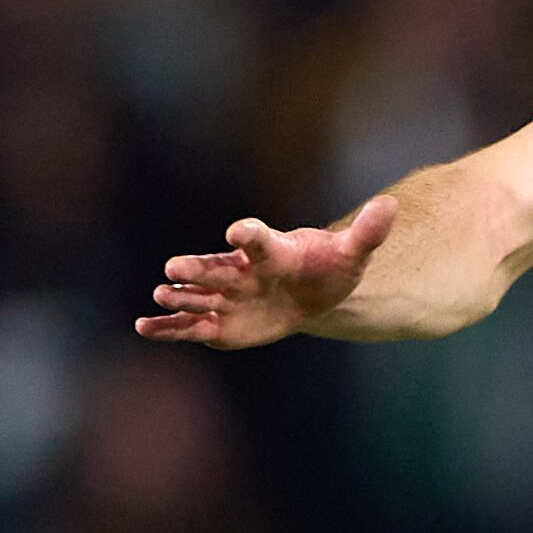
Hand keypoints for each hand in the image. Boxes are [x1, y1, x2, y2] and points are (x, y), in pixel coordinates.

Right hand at [138, 199, 397, 347]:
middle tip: (173, 269)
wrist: (315, 291)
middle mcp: (242, 271)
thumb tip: (389, 205)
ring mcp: (226, 297)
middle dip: (197, 269)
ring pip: (199, 296)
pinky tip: (143, 327)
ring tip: (161, 297)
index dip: (248, 234)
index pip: (258, 238)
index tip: (238, 233)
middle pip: (217, 268)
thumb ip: (366, 232)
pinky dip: (167, 328)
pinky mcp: (218, 323)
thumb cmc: (328, 267)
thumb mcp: (352, 253)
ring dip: (180, 297)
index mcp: (272, 251)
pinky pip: (190, 326)